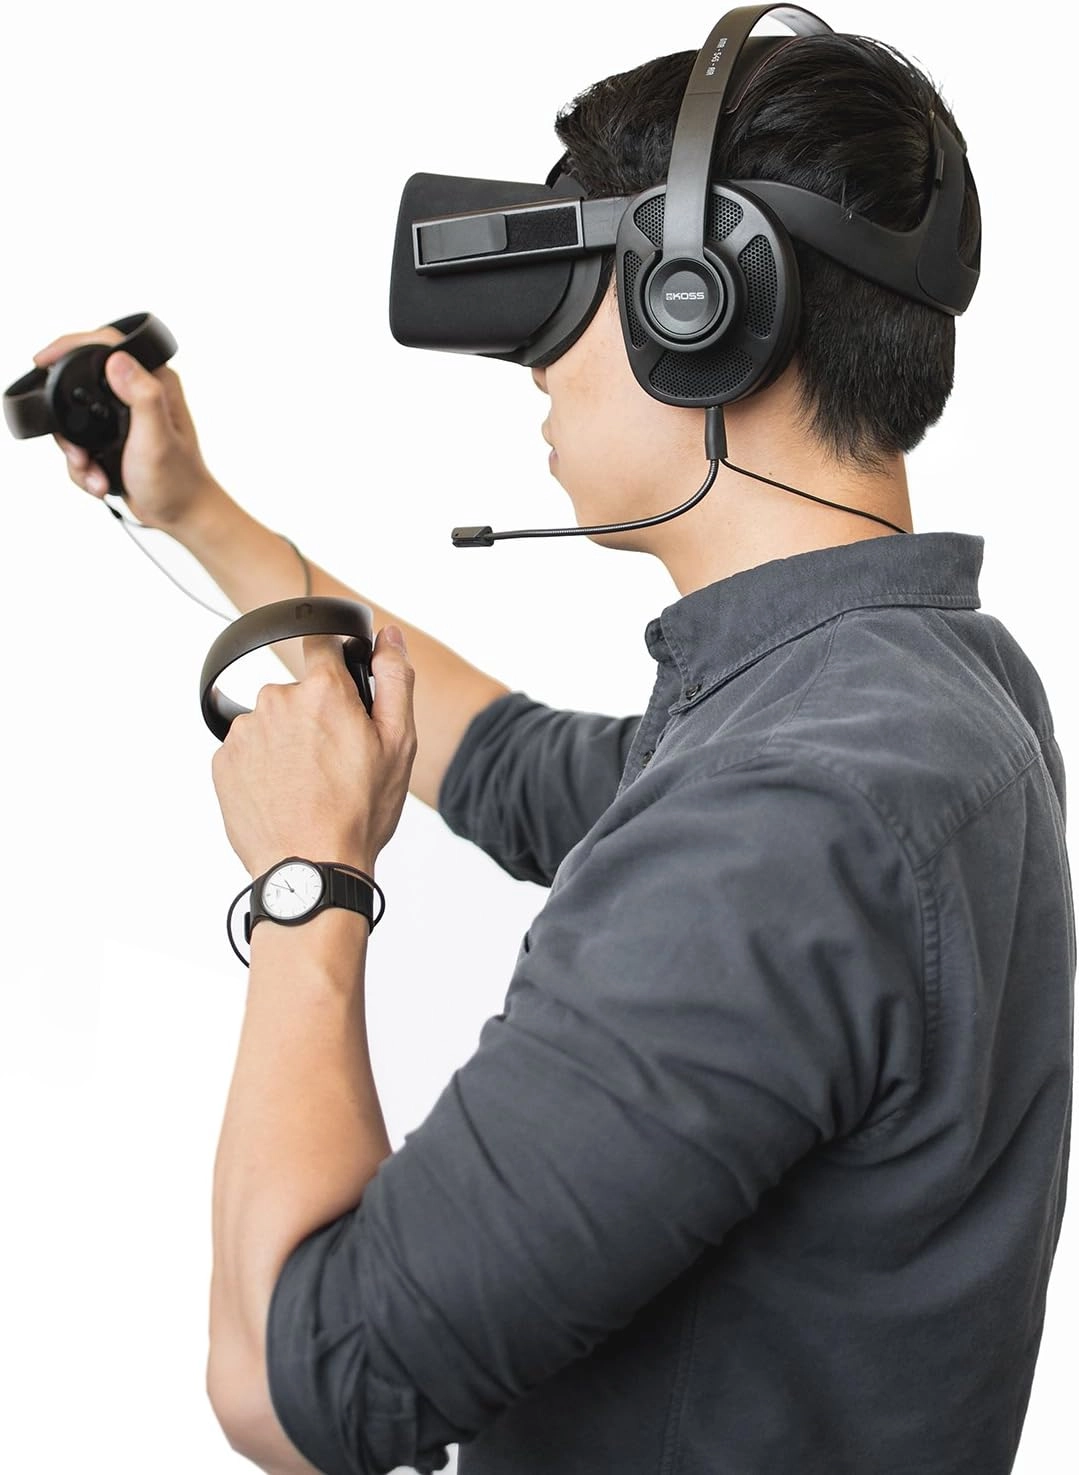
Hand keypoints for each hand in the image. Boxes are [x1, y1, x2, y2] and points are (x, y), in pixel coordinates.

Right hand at [31, 325, 221, 531]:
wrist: (180, 515)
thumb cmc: (178, 481)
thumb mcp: (157, 438)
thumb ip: (142, 396)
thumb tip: (118, 360)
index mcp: (154, 381)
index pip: (106, 344)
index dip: (70, 345)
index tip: (44, 361)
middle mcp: (138, 392)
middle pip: (80, 383)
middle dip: (69, 423)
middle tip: (78, 452)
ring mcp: (123, 416)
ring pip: (75, 418)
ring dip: (76, 452)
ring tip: (93, 472)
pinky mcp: (113, 437)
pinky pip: (81, 442)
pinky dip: (84, 466)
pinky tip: (100, 479)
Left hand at [211, 626, 416, 879]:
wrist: (310, 870)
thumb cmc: (359, 812)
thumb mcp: (398, 744)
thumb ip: (395, 678)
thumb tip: (388, 636)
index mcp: (322, 690)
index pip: (322, 642)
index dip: (338, 664)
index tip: (345, 694)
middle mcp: (275, 700)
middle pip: (299, 691)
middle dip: (317, 716)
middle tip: (337, 761)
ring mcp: (244, 732)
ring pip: (273, 723)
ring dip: (289, 743)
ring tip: (310, 785)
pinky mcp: (222, 762)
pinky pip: (249, 752)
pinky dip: (265, 767)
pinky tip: (285, 795)